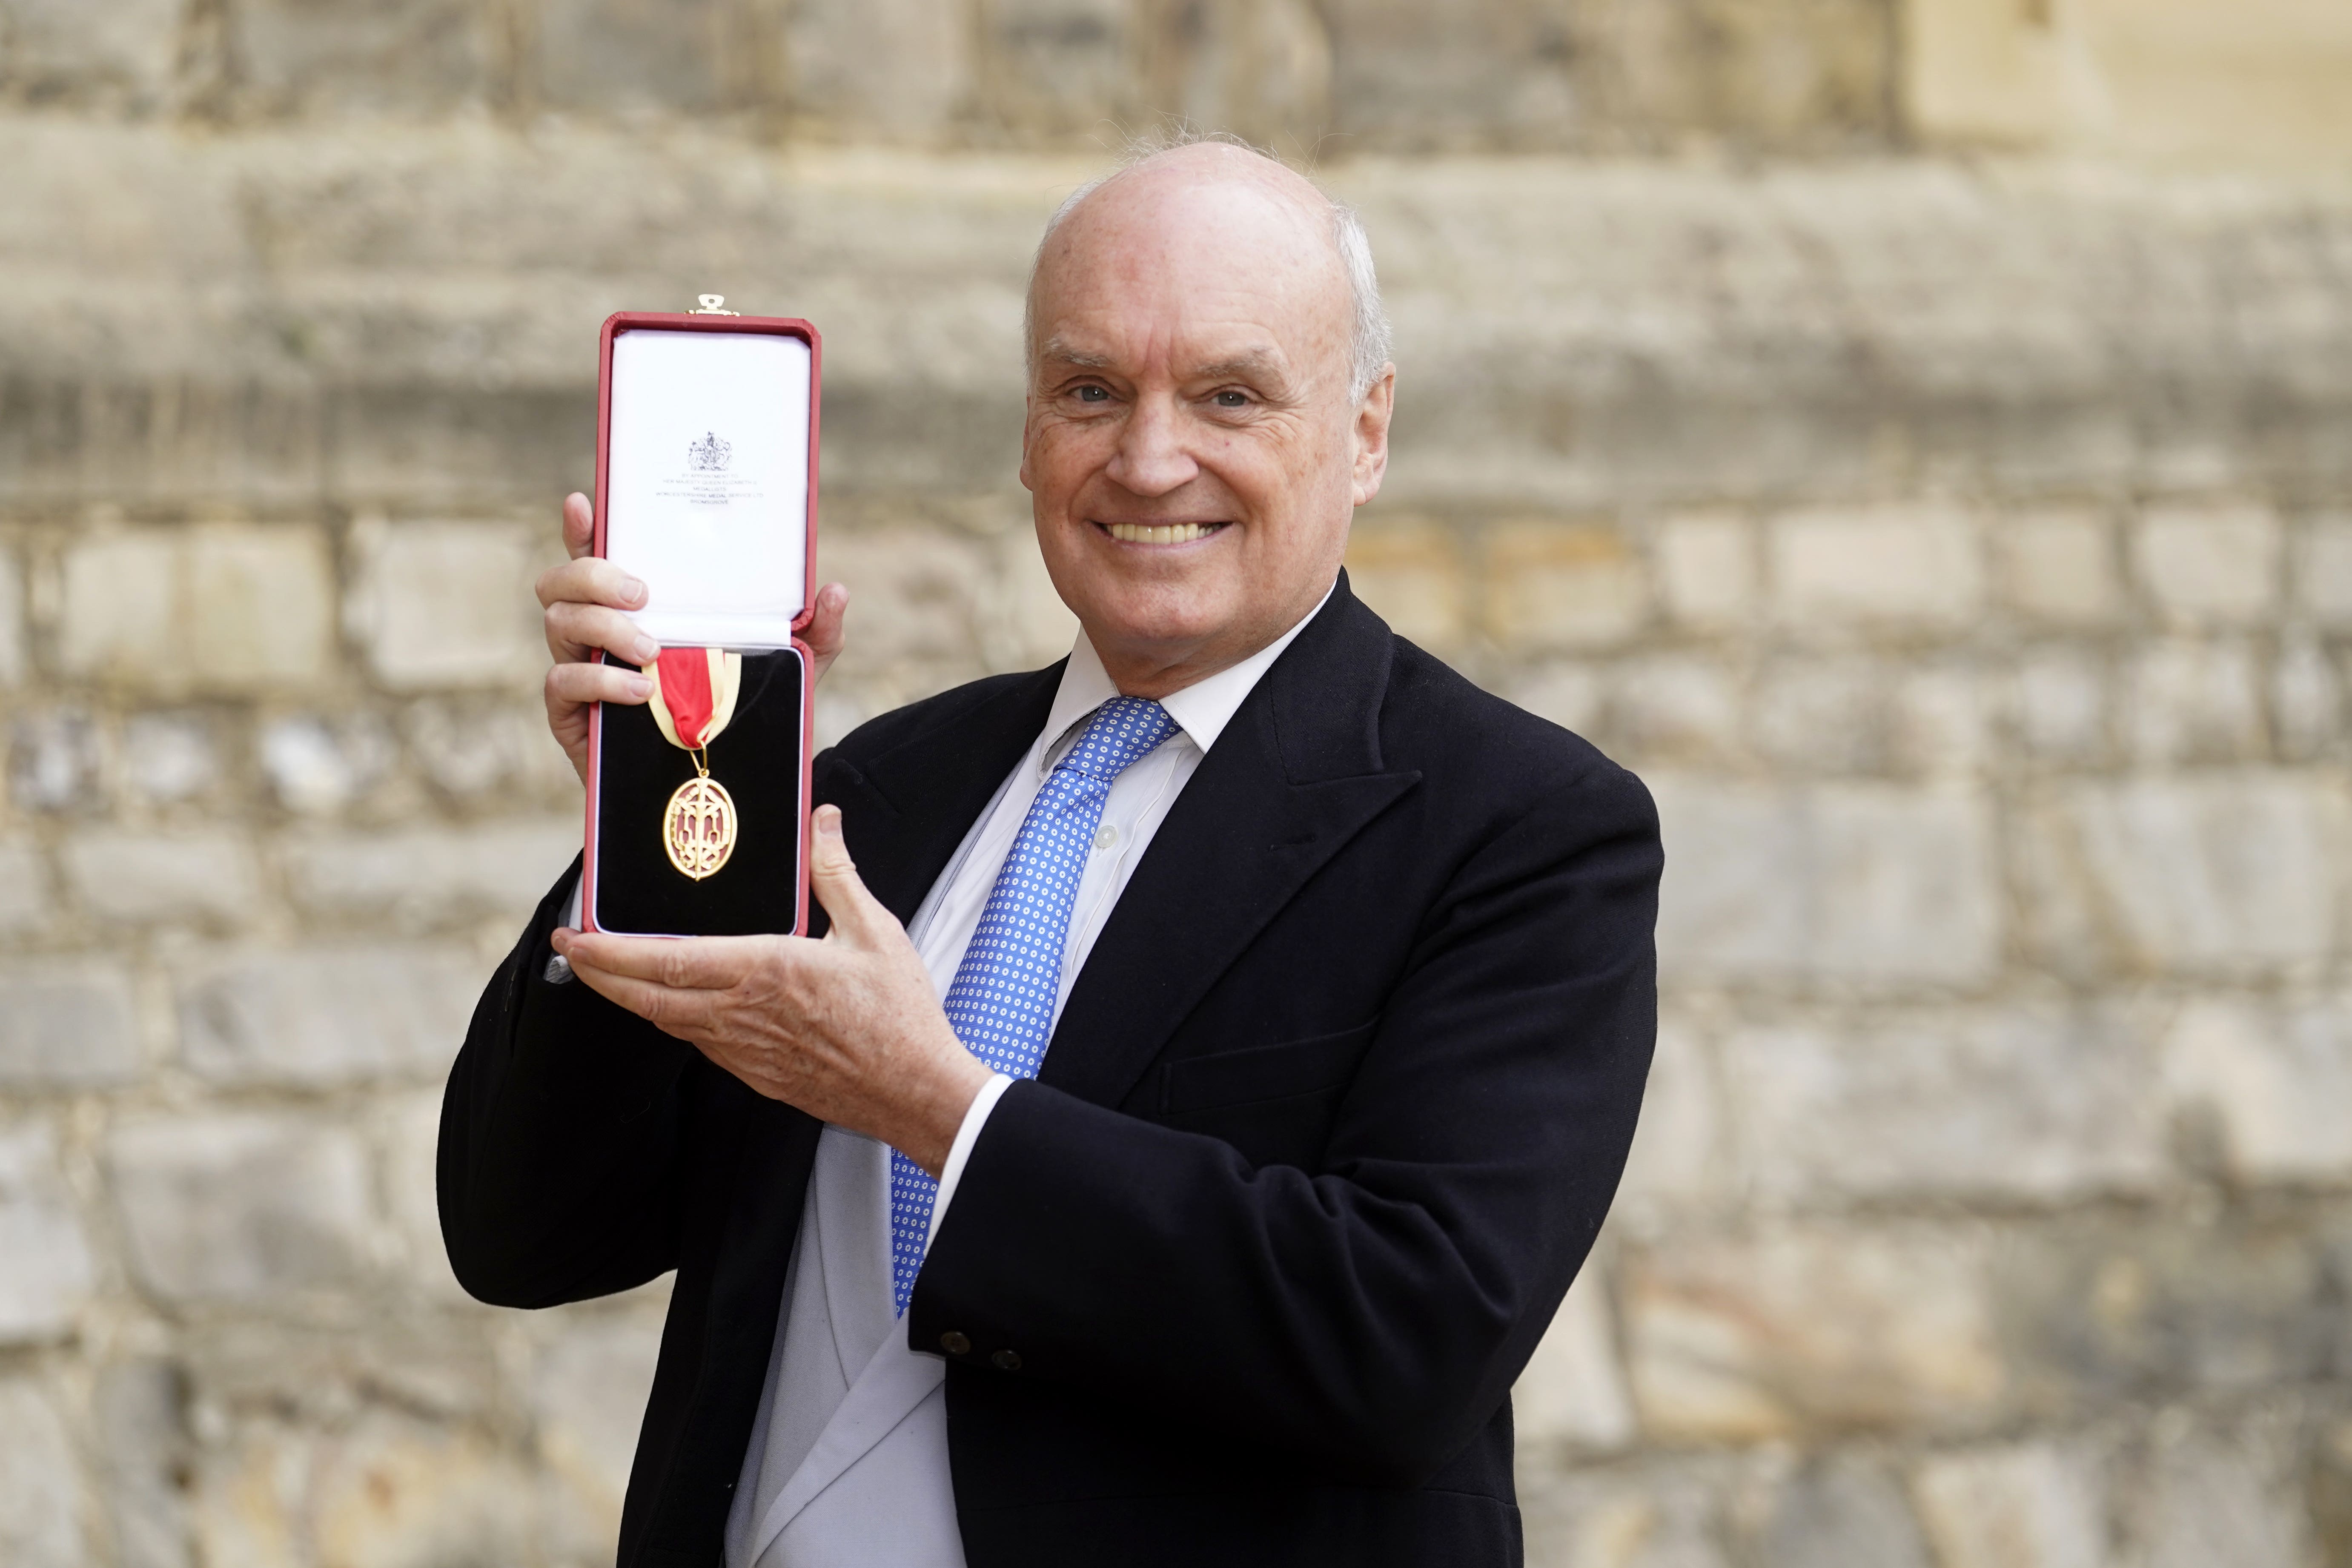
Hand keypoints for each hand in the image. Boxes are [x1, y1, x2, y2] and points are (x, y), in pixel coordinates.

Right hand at [537, 491, 850, 782]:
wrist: (723, 784)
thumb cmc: (742, 710)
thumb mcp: (789, 668)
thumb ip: (814, 630)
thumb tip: (834, 591)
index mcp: (637, 607)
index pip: (596, 556)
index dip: (582, 530)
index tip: (584, 504)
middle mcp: (598, 631)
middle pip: (561, 583)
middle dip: (593, 577)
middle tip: (643, 595)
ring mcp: (580, 670)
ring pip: (558, 623)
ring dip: (603, 627)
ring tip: (653, 650)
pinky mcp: (573, 715)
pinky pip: (562, 682)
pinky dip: (600, 679)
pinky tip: (640, 691)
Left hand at [551, 805, 991, 1174]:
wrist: (914, 1091)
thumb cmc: (898, 1015)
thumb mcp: (874, 930)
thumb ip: (836, 873)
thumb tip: (821, 822)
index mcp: (763, 970)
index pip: (663, 961)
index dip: (609, 950)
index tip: (576, 934)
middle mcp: (740, 1014)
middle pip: (646, 998)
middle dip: (600, 973)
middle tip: (571, 950)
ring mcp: (744, 1051)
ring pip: (667, 1023)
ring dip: (631, 997)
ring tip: (612, 971)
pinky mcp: (756, 1075)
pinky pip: (699, 1043)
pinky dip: (673, 1019)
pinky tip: (677, 1005)